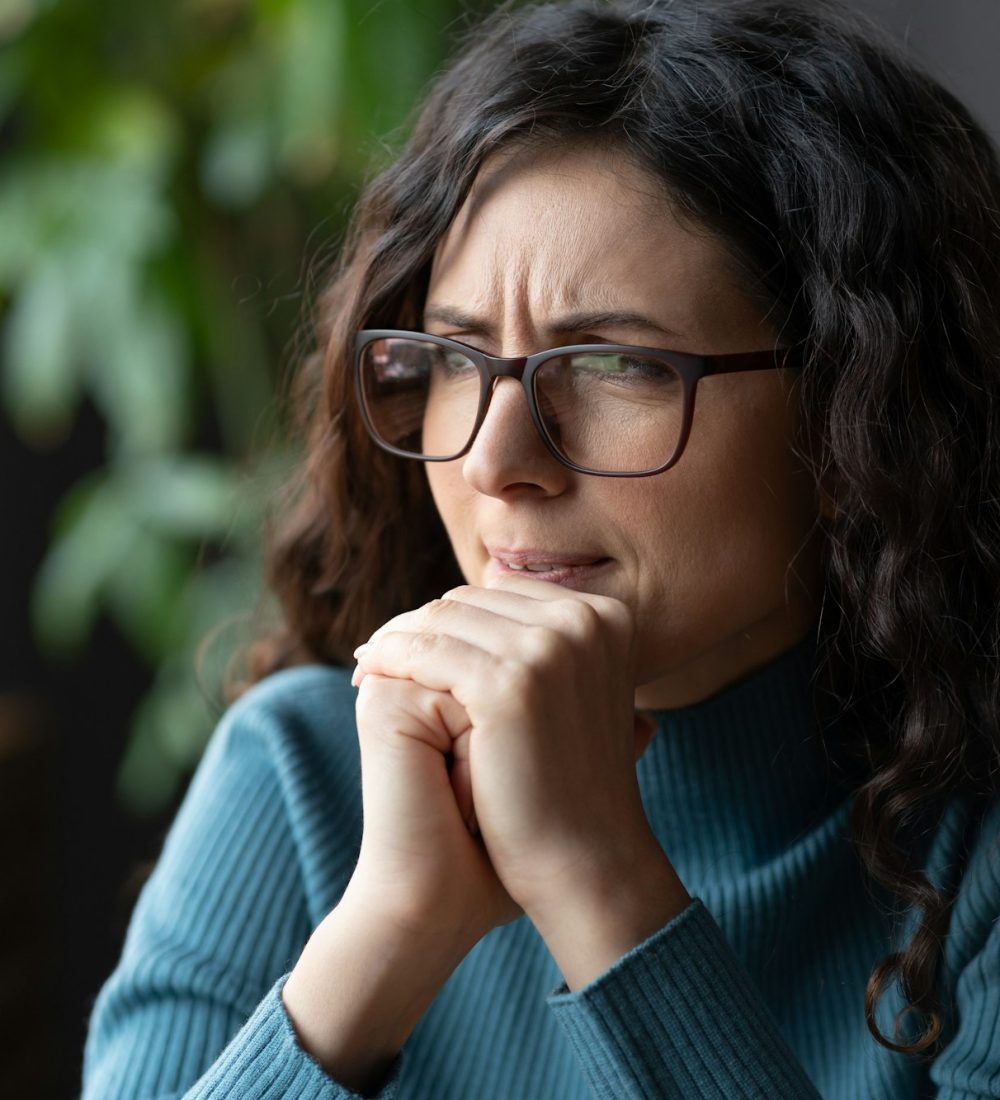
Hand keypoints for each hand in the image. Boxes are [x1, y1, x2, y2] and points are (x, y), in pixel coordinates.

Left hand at [352, 574, 663, 926]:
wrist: (589, 863)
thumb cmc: (573, 788)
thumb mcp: (579, 694)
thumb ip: (551, 646)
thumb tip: (497, 592)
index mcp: (604, 617)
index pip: (502, 593)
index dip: (454, 618)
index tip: (418, 642)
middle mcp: (583, 621)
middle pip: (470, 601)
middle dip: (422, 626)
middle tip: (379, 652)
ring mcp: (549, 649)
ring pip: (441, 619)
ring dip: (397, 639)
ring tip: (368, 662)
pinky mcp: (508, 684)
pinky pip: (422, 651)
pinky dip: (387, 658)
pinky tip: (365, 674)